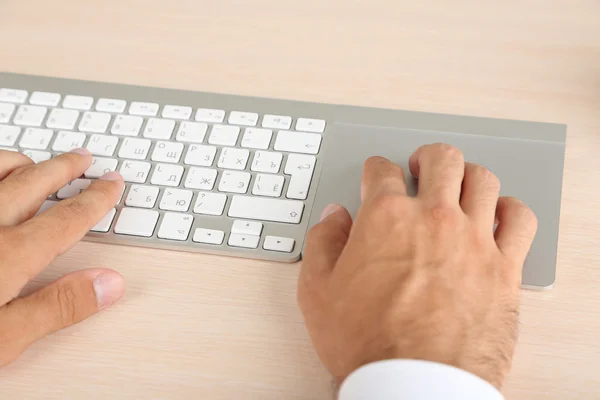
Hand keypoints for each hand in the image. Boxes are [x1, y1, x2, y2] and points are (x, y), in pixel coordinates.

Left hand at [0, 149, 125, 366]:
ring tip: (34, 163)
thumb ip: (57, 308)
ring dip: (20, 163)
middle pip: (32, 183)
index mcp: (9, 256)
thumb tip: (111, 283)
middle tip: (83, 158)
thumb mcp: (2, 340)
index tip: (113, 184)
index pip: (66, 219)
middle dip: (63, 168)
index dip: (96, 200)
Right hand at [298, 144, 536, 388]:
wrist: (415, 384)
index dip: (376, 170)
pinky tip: (499, 215)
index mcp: (385, 219)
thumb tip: (334, 217)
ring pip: (483, 180)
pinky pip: (520, 220)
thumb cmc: (367, 343)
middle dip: (427, 158)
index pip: (382, 171)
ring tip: (460, 184)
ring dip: (469, 175)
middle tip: (421, 166)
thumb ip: (323, 243)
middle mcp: (432, 218)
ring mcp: (473, 240)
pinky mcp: (504, 268)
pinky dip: (511, 209)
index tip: (377, 175)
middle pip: (441, 161)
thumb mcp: (317, 292)